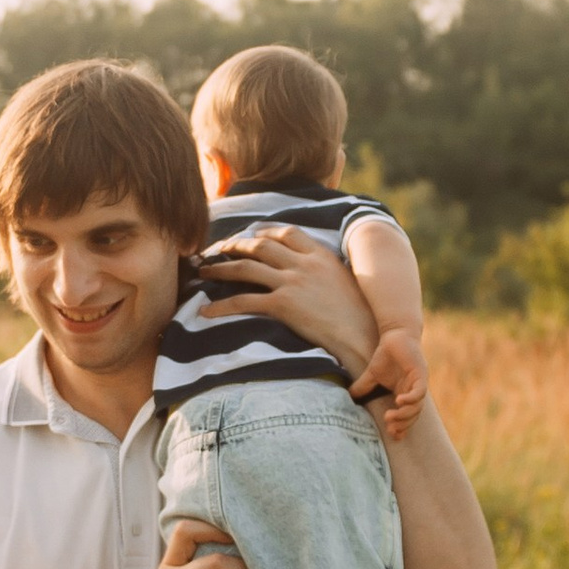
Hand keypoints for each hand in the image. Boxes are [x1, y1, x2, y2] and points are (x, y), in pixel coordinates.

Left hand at [195, 225, 373, 376]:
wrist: (365, 337)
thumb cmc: (362, 316)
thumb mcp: (347, 283)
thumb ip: (327, 271)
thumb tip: (315, 275)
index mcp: (321, 255)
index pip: (287, 232)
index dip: (265, 231)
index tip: (251, 235)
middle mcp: (304, 264)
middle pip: (261, 245)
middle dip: (235, 245)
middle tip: (218, 250)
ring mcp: (293, 283)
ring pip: (246, 267)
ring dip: (220, 269)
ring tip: (203, 272)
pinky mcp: (284, 305)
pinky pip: (244, 301)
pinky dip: (221, 306)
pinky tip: (206, 311)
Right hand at [353, 326, 429, 439]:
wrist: (396, 335)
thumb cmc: (387, 355)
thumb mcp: (372, 375)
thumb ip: (363, 387)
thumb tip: (348, 397)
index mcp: (405, 393)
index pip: (407, 416)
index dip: (402, 427)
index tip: (392, 436)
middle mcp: (414, 391)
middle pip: (413, 415)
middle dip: (402, 424)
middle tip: (389, 427)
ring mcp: (418, 383)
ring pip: (417, 407)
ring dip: (404, 415)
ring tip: (390, 417)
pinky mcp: (420, 374)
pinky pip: (419, 392)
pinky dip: (410, 399)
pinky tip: (399, 402)